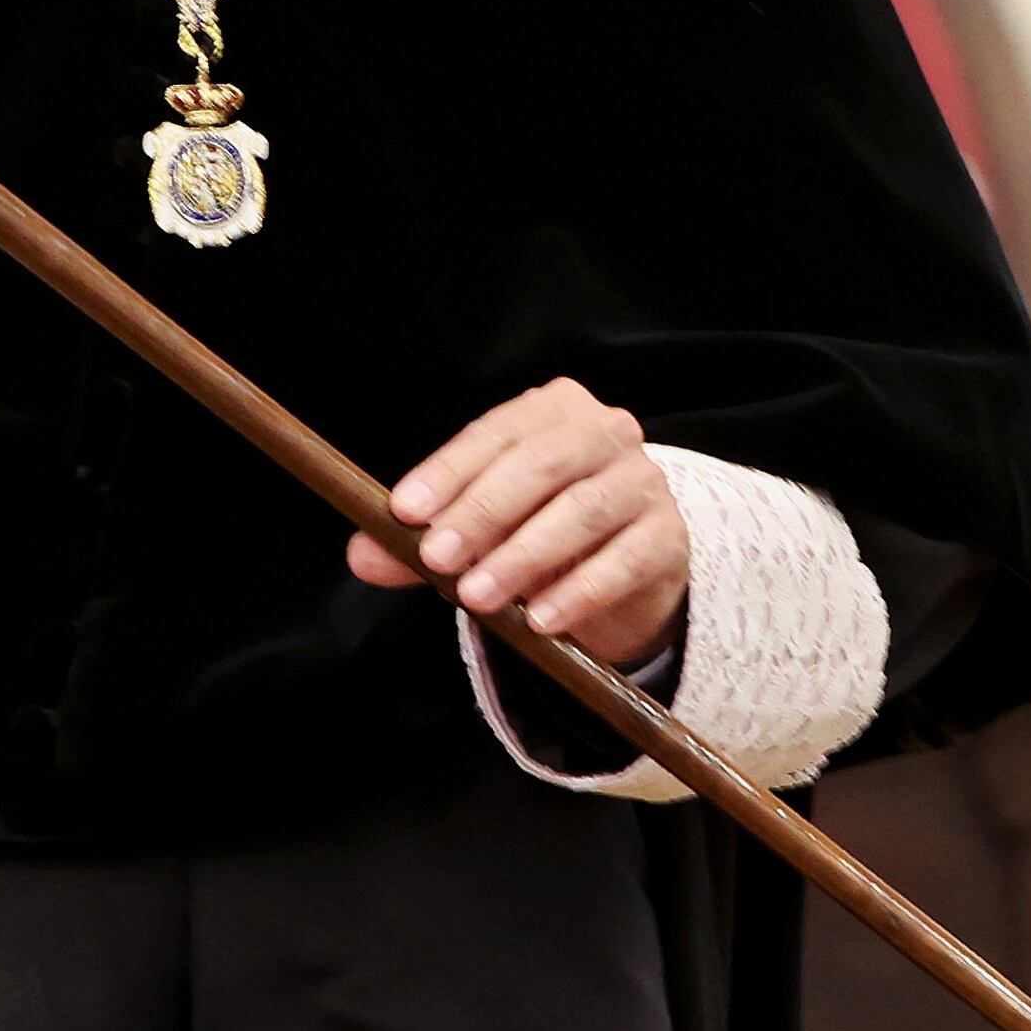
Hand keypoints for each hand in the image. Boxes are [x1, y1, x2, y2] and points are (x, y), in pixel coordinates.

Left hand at [351, 378, 688, 671]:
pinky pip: (624, 561)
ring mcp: (643, 481)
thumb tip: (362, 555)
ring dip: (523, 556)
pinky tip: (541, 621)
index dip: (448, 471)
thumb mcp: (480, 529)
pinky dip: (579, 591)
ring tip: (478, 598)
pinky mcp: (667, 536)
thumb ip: (423, 538)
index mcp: (554, 410)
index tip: (403, 512)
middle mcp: (606, 431)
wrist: (628, 568)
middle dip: (482, 512)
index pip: (495, 433)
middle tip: (436, 560)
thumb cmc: (543, 529)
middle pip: (542, 464)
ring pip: (583, 512)